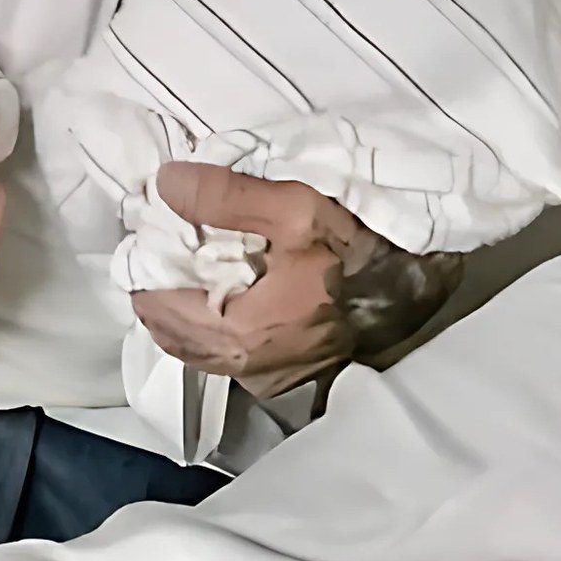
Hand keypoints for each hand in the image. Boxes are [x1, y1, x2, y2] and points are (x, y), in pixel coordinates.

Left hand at [129, 162, 462, 399]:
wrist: (418, 288)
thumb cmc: (358, 250)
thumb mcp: (294, 207)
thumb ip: (224, 195)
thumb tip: (164, 183)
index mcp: (238, 332)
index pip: (157, 305)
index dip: (143, 264)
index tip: (143, 228)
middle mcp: (243, 367)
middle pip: (169, 332)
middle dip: (156, 289)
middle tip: (156, 243)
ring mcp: (264, 377)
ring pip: (194, 347)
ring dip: (179, 309)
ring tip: (180, 264)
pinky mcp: (283, 374)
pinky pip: (222, 354)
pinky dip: (206, 324)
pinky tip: (217, 292)